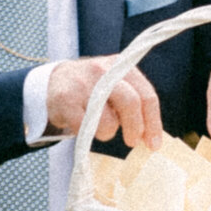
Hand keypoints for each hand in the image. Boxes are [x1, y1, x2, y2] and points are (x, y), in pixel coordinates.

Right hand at [46, 57, 162, 148]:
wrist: (56, 80)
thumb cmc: (95, 88)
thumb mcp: (117, 84)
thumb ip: (135, 102)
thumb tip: (151, 136)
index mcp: (122, 66)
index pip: (146, 95)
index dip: (153, 122)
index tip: (154, 144)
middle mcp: (104, 71)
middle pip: (130, 103)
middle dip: (135, 128)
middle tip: (132, 142)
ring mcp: (83, 84)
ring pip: (107, 121)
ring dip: (107, 132)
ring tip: (100, 126)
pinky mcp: (65, 100)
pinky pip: (84, 128)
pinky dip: (87, 134)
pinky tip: (83, 126)